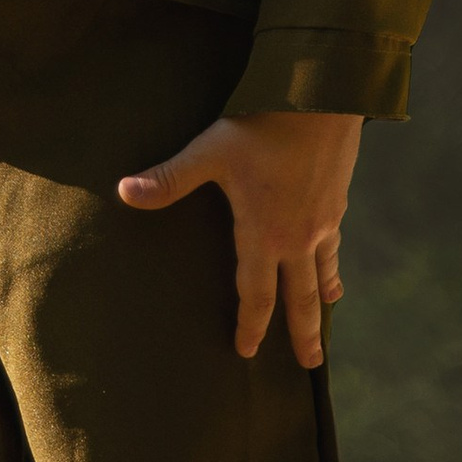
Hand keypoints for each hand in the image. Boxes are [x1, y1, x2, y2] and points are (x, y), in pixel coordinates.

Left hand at [117, 108, 361, 366]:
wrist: (321, 97)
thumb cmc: (262, 125)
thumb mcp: (210, 151)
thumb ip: (170, 178)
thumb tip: (124, 192)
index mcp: (265, 234)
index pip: (257, 294)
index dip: (251, 325)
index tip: (245, 351)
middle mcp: (298, 237)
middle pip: (301, 298)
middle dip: (303, 334)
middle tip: (310, 365)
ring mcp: (323, 222)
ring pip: (323, 274)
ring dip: (322, 302)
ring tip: (325, 321)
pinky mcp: (337, 202)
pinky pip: (335, 245)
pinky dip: (333, 265)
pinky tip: (334, 270)